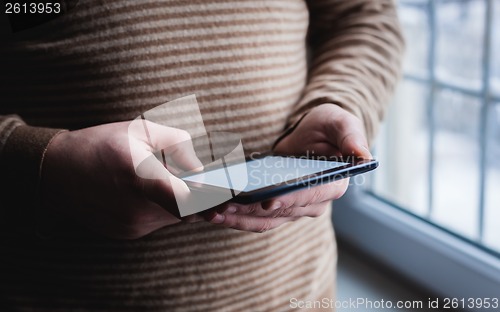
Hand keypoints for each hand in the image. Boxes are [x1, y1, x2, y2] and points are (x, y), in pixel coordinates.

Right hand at [41, 121, 201, 238]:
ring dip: (183, 201)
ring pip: (175, 217)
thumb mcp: (140, 129)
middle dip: (201, 196)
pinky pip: (158, 222)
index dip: (214, 198)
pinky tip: (150, 190)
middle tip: (205, 180)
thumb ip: (178, 143)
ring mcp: (131, 225)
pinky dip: (165, 208)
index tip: (229, 191)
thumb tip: (202, 167)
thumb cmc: (99, 145)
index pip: (190, 200)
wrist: (54, 172)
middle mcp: (137, 209)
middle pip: (187, 210)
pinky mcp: (127, 232)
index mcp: (141, 180)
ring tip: (169, 177)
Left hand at [202, 104, 371, 231]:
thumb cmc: (327, 126)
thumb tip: (362, 155)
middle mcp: (314, 203)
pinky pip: (255, 218)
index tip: (268, 200)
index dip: (290, 200)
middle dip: (251, 211)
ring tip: (211, 211)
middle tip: (224, 206)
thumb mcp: (340, 122)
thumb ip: (350, 135)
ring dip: (238, 218)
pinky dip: (235, 216)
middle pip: (281, 212)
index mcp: (332, 184)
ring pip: (264, 220)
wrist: (310, 134)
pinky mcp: (275, 208)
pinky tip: (213, 210)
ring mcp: (293, 209)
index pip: (310, 197)